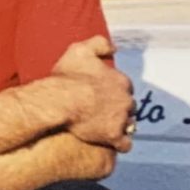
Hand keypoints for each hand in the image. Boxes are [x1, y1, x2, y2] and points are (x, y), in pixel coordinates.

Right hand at [49, 36, 135, 151]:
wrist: (61, 101)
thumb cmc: (68, 77)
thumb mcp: (81, 50)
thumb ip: (100, 44)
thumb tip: (114, 48)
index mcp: (120, 80)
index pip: (125, 88)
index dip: (115, 92)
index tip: (104, 96)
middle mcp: (126, 99)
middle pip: (129, 106)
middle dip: (119, 109)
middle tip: (105, 114)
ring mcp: (121, 118)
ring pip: (129, 125)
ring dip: (121, 127)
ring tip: (107, 129)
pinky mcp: (113, 135)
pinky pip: (125, 144)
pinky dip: (120, 144)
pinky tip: (112, 144)